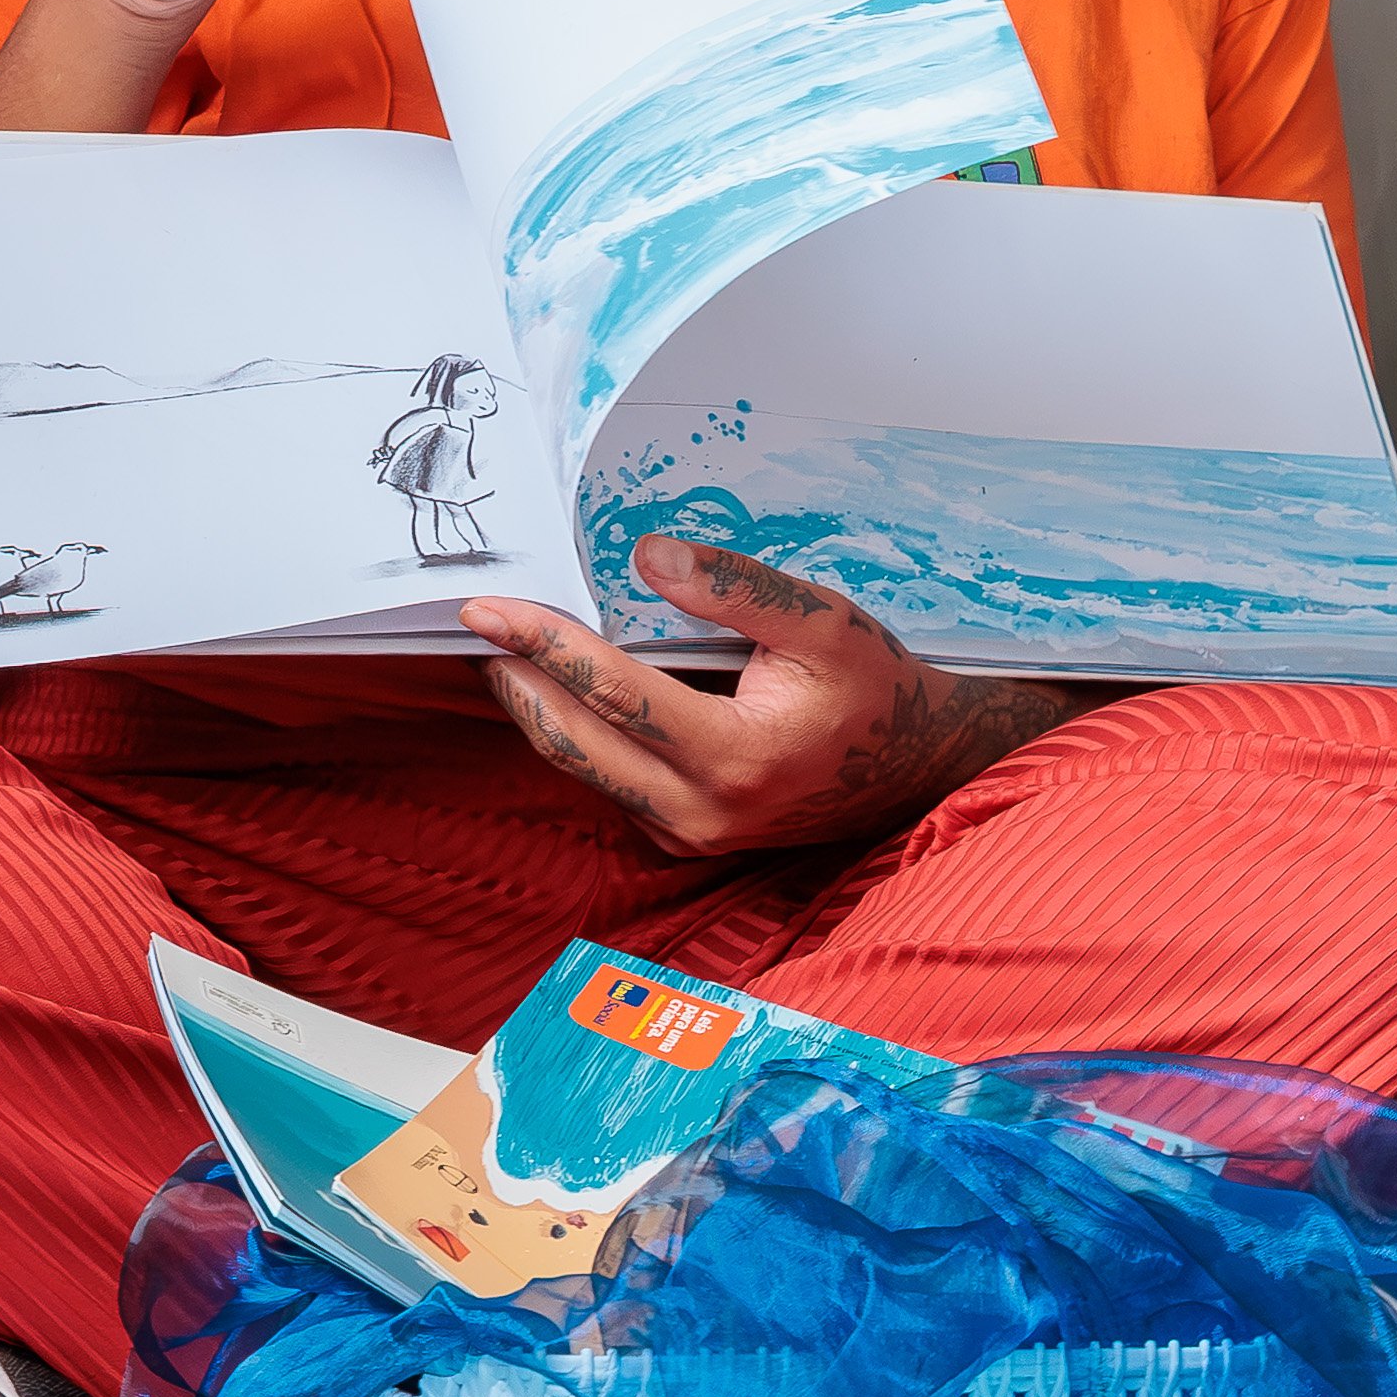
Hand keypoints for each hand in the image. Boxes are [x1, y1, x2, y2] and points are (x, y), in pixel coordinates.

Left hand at [459, 537, 1086, 859]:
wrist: (918, 768)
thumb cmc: (874, 689)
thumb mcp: (821, 621)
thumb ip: (734, 588)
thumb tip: (646, 556)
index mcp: (735, 758)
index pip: (612, 693)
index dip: (543, 644)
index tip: (490, 609)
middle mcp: (703, 812)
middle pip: (576, 744)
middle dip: (518, 681)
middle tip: (478, 627)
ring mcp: (692, 836)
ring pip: (586, 771)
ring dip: (540, 711)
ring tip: (504, 652)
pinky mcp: (688, 840)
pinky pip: (613, 786)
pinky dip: (582, 738)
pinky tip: (564, 693)